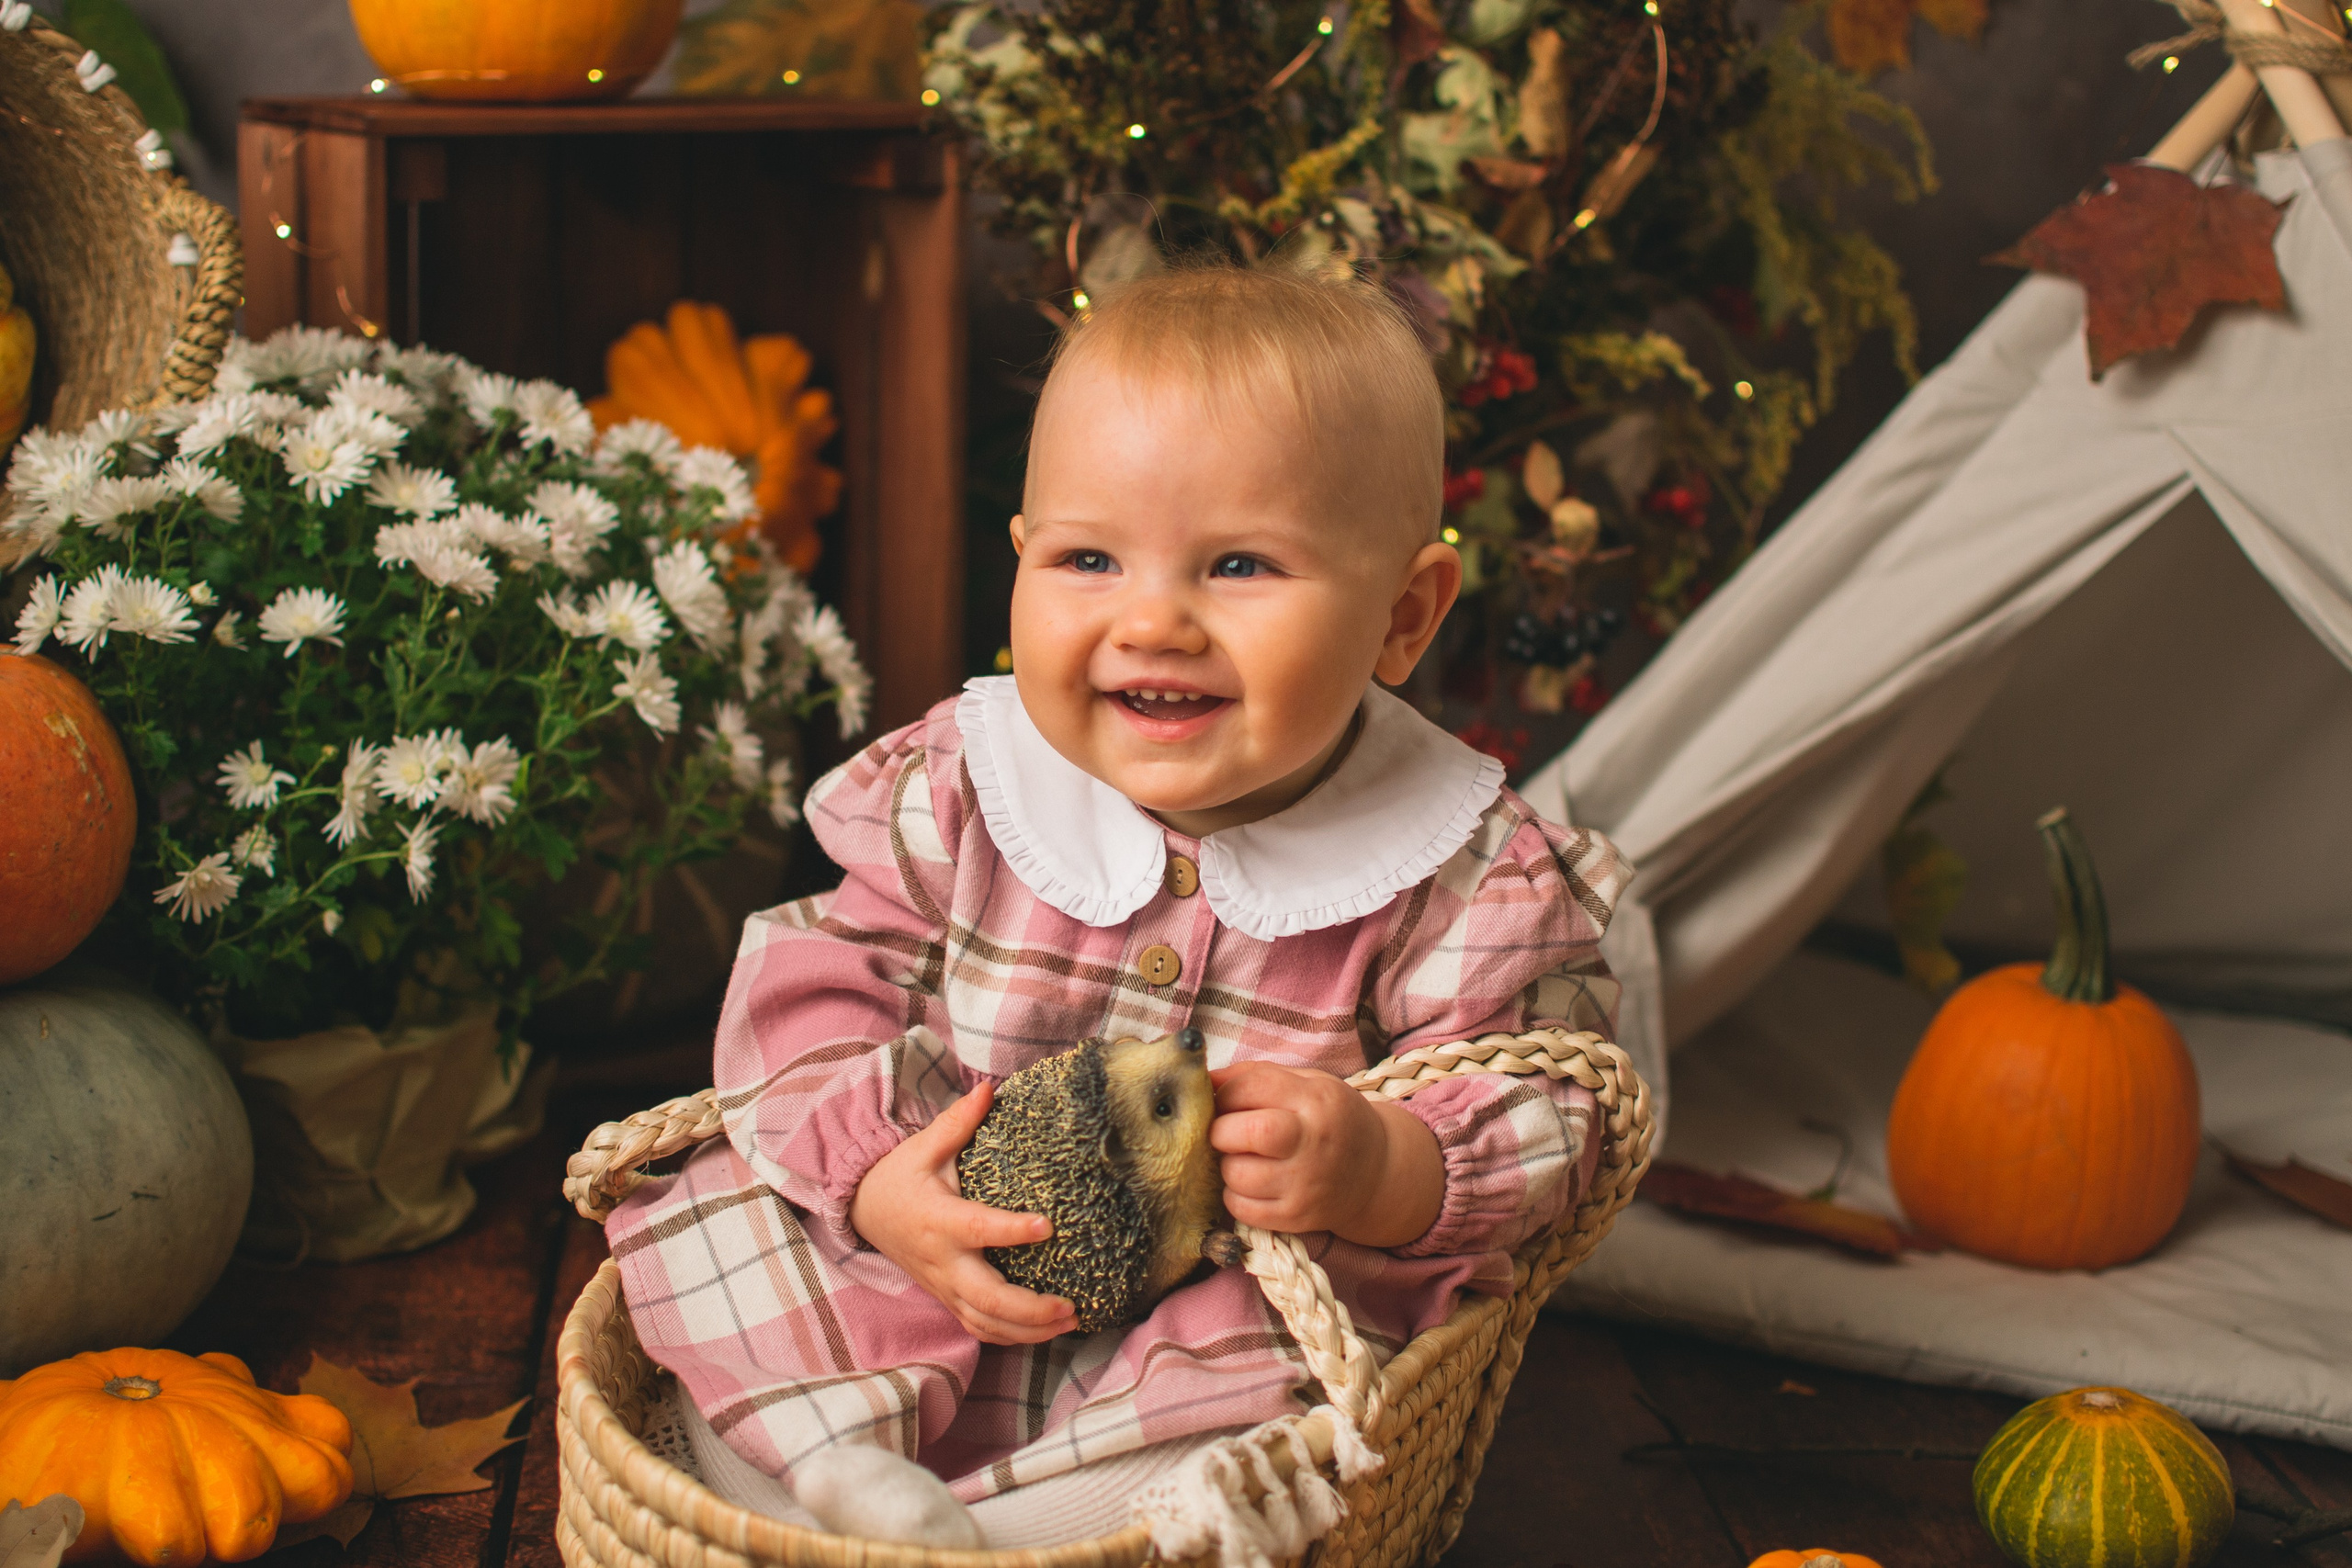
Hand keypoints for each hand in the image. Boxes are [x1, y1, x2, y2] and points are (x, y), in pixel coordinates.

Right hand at [849, 1082, 1078, 1343]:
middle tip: (1070, 1306)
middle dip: (1029, 1309)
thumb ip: (958, 1122)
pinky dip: (1011, 1337)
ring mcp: (944, 1285)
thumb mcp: (923, 1147)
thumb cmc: (900, 1176)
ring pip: (985, 1322)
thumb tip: (989, 1087)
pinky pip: (979, 1327)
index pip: (979, 1228)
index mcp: (939, 1219)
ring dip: (1028, 1331)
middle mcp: (942, 1260)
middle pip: (985, 1297)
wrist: (866, 1211)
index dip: (1011, 1230)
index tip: (1047, 1225)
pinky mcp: (947, 1298)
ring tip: (1070, 1322)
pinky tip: (1046, 1333)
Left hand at [1210, 1062, 1444, 1247]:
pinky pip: (1241, 1209)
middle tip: (1225, 1132)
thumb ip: (1255, 1076)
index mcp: (1316, 1099)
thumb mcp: (1307, 1084)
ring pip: (1236, 1174)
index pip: (1251, 1087)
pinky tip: (1251, 1182)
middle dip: (1220, 1130)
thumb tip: (1200, 1080)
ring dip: (1226, 1164)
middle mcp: (1313, 1141)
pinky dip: (1235, 1195)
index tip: (1221, 1101)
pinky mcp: (1296, 1218)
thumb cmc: (1330, 1120)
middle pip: (1246, 1132)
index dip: (1224, 1092)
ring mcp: (1305, 1184)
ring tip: (1243, 1157)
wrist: (1376, 1172)